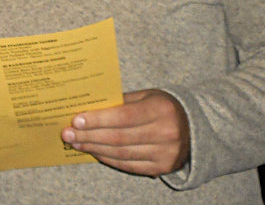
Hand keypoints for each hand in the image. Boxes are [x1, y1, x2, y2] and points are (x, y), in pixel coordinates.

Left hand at [60, 89, 189, 175]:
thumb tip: (88, 108)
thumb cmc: (163, 107)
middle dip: (89, 136)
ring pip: (121, 154)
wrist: (196, 128)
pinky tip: (93, 151)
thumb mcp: (147, 96)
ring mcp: (165, 153)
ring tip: (76, 142)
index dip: (98, 119)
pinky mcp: (162, 168)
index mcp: (161, 109)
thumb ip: (121, 101)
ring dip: (94, 148)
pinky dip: (108, 159)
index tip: (76, 120)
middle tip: (67, 133)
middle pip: (118, 137)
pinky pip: (128, 165)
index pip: (123, 116)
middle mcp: (166, 133)